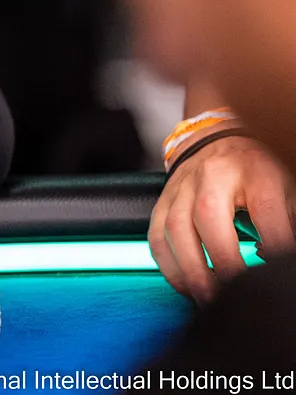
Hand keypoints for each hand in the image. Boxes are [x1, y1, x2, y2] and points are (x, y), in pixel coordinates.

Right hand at [150, 133, 295, 300]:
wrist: (219, 141)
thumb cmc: (258, 171)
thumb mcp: (287, 188)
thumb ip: (289, 221)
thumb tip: (288, 259)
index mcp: (254, 170)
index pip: (265, 210)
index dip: (275, 245)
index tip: (279, 273)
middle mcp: (212, 175)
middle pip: (209, 217)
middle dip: (222, 263)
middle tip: (236, 296)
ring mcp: (182, 187)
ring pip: (175, 229)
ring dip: (191, 271)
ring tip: (208, 299)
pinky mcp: (162, 201)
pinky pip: (157, 237)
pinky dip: (170, 267)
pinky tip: (186, 285)